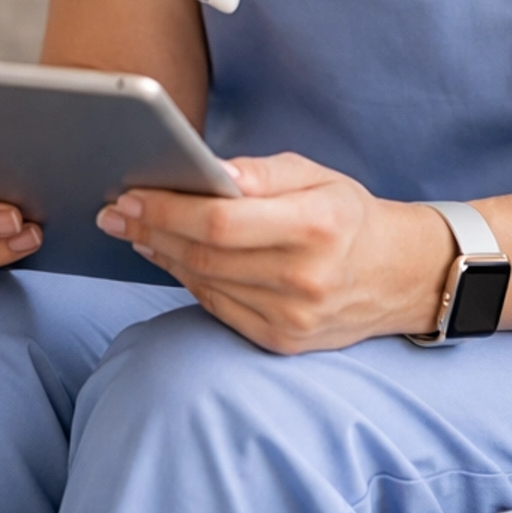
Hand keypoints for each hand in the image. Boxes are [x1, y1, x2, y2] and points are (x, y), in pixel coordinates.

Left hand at [96, 151, 452, 352]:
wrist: (397, 276)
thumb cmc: (347, 214)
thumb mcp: (316, 175)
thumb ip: (260, 173)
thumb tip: (206, 171)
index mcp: (317, 226)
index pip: (223, 222)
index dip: (168, 209)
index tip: (130, 195)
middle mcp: (306, 279)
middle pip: (206, 256)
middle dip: (151, 230)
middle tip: (114, 212)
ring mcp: (293, 318)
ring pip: (205, 284)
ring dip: (162, 255)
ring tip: (135, 229)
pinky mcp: (282, 342)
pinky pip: (218, 308)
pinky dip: (188, 280)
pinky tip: (170, 256)